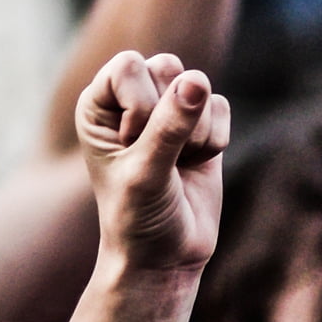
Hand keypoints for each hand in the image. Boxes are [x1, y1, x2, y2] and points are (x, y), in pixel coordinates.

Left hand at [75, 50, 228, 273]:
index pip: (128, 65)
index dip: (140, 104)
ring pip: (198, 85)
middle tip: (156, 158)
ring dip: (195, 134)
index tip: (132, 146)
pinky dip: (215, 141)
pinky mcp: (202, 121)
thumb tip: (197, 80)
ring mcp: (169, 107)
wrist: (165, 256)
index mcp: (99, 103)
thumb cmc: (138, 218)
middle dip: (172, 116)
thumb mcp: (146, 174)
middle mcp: (132, 97)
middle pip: (168, 66)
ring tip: (175, 166)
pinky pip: (222, 106)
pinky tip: (195, 165)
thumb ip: (169, 127)